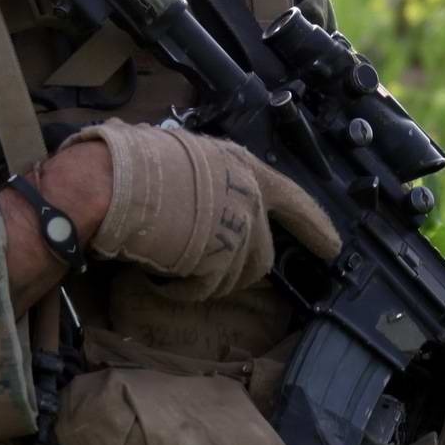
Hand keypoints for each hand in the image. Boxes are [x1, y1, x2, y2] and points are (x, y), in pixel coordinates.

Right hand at [61, 119, 341, 301]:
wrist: (111, 182)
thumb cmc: (130, 162)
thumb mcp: (179, 155)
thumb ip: (205, 178)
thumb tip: (200, 196)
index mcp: (242, 165)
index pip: (292, 199)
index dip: (314, 225)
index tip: (333, 248)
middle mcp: (249, 196)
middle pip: (260, 254)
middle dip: (230, 265)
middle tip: (191, 261)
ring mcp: (239, 229)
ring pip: (234, 277)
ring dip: (202, 278)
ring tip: (165, 259)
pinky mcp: (222, 260)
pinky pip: (207, 290)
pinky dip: (182, 289)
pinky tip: (158, 271)